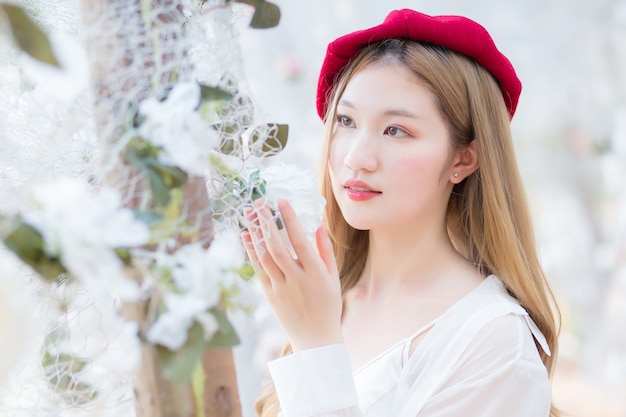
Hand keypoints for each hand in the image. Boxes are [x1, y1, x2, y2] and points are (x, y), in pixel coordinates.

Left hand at [241, 198, 342, 351]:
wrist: (316, 339)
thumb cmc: (328, 306)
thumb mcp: (333, 278)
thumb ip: (325, 252)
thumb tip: (316, 227)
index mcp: (315, 274)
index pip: (300, 241)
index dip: (290, 220)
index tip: (282, 202)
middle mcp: (296, 280)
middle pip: (277, 247)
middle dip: (267, 222)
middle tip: (259, 202)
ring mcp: (281, 289)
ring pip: (264, 257)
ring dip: (255, 233)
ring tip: (249, 214)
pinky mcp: (270, 296)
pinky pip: (258, 270)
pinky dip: (251, 251)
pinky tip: (246, 235)